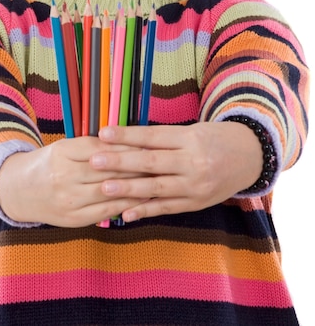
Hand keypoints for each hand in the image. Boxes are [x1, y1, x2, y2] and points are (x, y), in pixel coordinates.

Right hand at [0, 136, 146, 226]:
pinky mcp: (73, 219)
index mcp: (62, 152)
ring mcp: (69, 200)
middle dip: (138, 165)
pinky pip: (106, 211)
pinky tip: (142, 200)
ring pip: (110, 191)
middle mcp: (64, 176)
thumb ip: (92, 146)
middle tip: (161, 161)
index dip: (126, 146)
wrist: (19, 192)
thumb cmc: (49, 164)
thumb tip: (129, 141)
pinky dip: (126, 205)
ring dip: (137, 186)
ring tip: (158, 180)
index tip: (148, 143)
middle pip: (109, 169)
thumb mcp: (65, 147)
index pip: (102, 148)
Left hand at [93, 122, 262, 221]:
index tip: (103, 134)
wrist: (250, 157)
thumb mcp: (192, 130)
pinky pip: (166, 208)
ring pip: (156, 188)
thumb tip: (126, 140)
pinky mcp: (196, 204)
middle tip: (94, 161)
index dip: (127, 136)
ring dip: (128, 189)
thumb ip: (163, 138)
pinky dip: (145, 211)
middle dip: (120, 162)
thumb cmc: (214, 138)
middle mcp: (193, 163)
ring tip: (104, 188)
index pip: (152, 137)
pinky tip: (124, 214)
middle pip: (151, 162)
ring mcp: (194, 186)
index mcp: (190, 139)